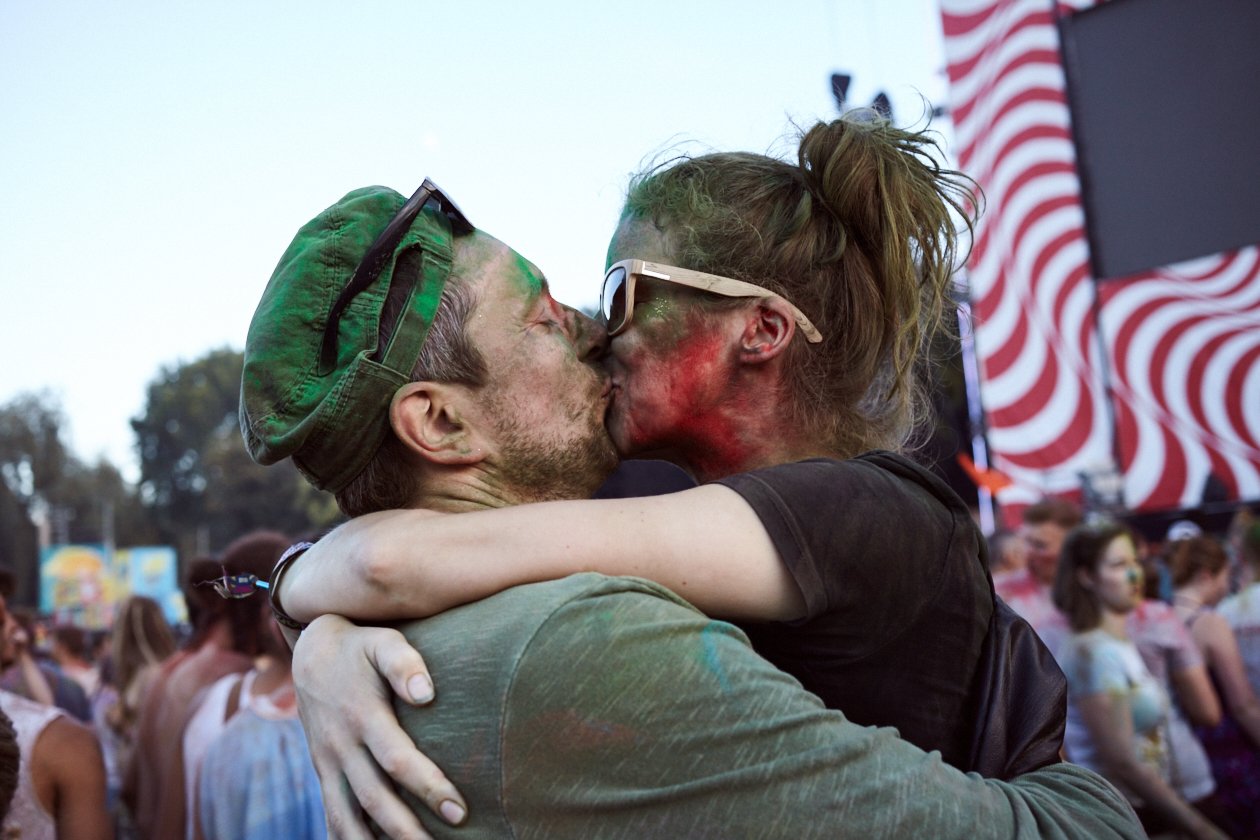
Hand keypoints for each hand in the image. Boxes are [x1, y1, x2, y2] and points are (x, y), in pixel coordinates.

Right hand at [292, 614, 466, 839]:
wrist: (312, 651)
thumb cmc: (361, 647)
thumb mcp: (384, 643)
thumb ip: (405, 663)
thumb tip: (426, 694)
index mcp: (362, 716)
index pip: (397, 760)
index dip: (428, 787)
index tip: (459, 810)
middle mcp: (342, 745)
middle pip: (374, 799)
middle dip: (407, 830)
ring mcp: (328, 762)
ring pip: (347, 816)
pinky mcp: (323, 771)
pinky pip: (332, 812)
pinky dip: (347, 837)